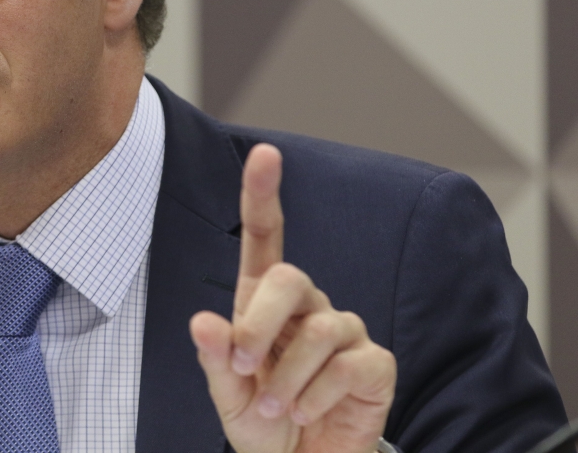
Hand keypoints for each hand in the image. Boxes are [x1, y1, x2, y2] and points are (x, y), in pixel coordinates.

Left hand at [189, 144, 395, 452]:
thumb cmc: (262, 423)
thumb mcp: (227, 395)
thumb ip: (216, 359)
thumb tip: (202, 321)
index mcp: (263, 303)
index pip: (265, 237)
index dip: (264, 193)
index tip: (265, 153)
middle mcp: (306, 307)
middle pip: (290, 277)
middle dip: (260, 323)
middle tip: (244, 367)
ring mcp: (344, 331)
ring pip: (319, 328)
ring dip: (287, 376)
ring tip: (275, 407)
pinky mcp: (374, 363)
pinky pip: (350, 364)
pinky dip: (319, 395)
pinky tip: (307, 412)